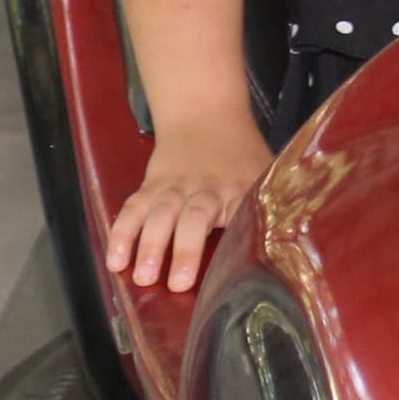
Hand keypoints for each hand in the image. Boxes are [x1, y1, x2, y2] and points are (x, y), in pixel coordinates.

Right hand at [105, 115, 273, 293]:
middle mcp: (206, 189)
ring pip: (160, 214)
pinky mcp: (151, 186)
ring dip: (150, 246)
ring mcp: (175, 187)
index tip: (233, 273)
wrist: (205, 115)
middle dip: (185, 251)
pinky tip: (115, 260)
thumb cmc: (240, 155)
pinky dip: (122, 234)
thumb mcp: (264, 174)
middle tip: (177, 284)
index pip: (241, 218)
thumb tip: (282, 248)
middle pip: (196, 217)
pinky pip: (134, 209)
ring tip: (143, 277)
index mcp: (240, 190)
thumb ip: (269, 209)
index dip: (236, 242)